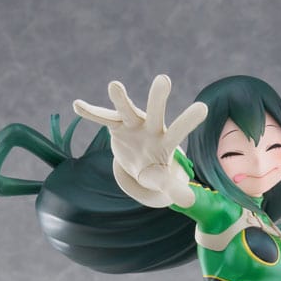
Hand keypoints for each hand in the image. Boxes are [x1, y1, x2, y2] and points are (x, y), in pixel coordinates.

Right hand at [73, 75, 207, 206]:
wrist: (138, 159)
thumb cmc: (154, 168)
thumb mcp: (162, 180)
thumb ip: (173, 188)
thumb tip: (190, 201)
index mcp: (166, 140)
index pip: (178, 131)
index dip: (189, 121)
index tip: (203, 108)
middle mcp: (150, 126)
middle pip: (156, 112)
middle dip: (158, 98)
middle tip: (164, 79)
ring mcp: (132, 124)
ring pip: (127, 110)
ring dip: (121, 99)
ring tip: (114, 85)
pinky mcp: (115, 125)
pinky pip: (102, 118)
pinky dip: (91, 113)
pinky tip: (77, 105)